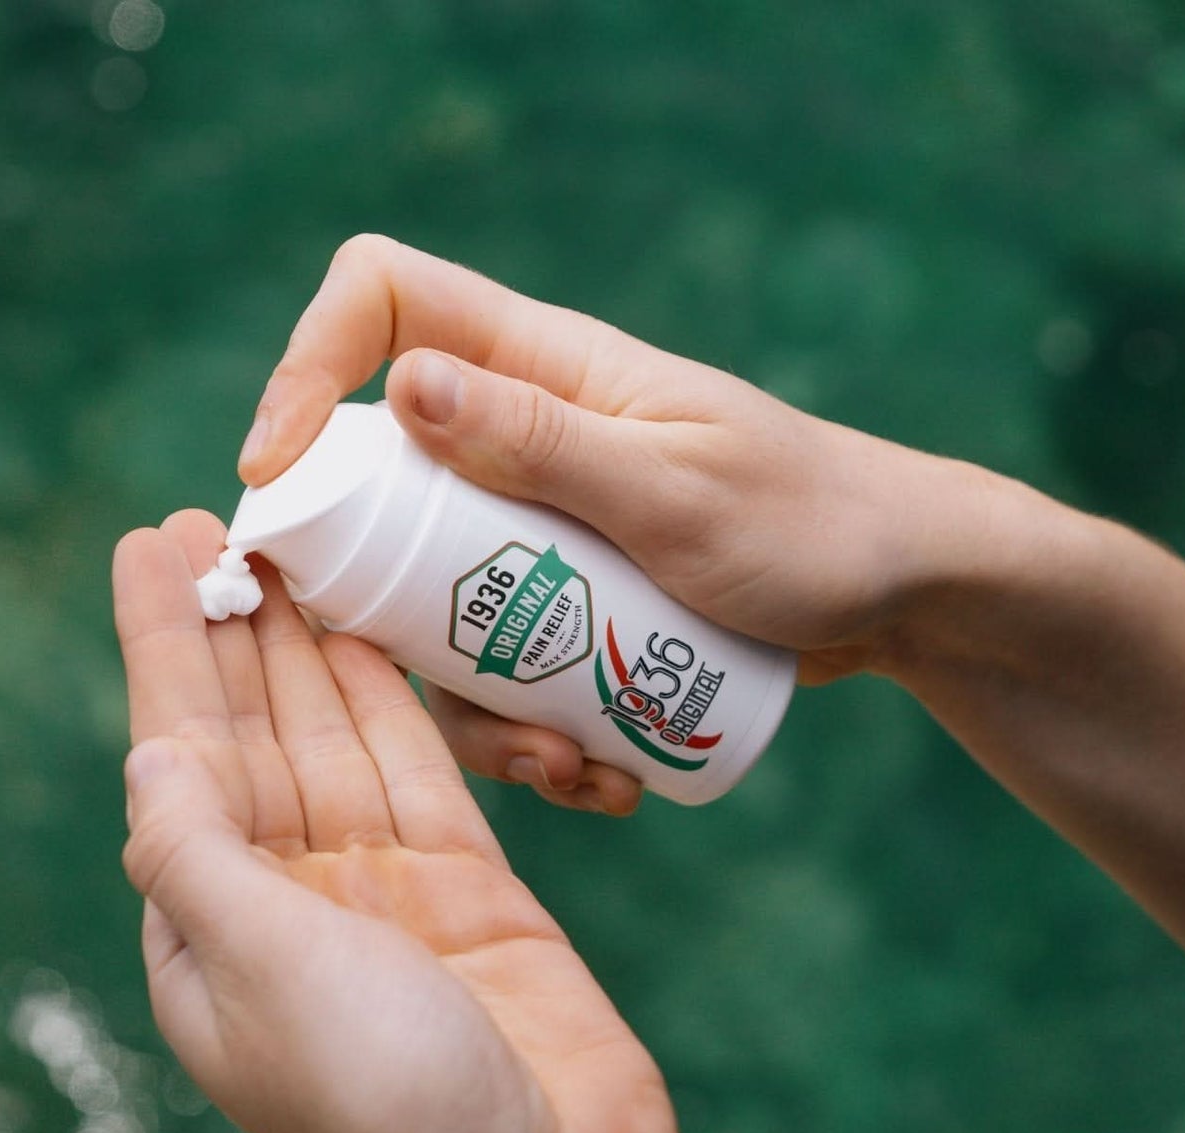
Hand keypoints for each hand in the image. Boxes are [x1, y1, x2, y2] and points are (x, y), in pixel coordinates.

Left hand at [112, 509, 725, 1132]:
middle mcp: (287, 904)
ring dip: (311, 642)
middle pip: (251, 733)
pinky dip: (399, 696)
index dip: (160, 647)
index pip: (175, 758)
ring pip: (337, 736)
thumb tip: (147, 749)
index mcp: (210, 935)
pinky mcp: (471, 885)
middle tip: (218, 511)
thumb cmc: (386, 1102)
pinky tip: (376, 627)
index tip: (147, 548)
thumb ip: (200, 850)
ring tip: (295, 537)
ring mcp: (382, 892)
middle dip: (231, 626)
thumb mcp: (261, 968)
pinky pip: (421, 766)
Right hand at [241, 234, 1023, 812]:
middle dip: (378, 601)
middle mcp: (519, 436)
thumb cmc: (813, 524)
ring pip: (428, 598)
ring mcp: (536, 524)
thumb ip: (545, 442)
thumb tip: (400, 386)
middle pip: (376, 486)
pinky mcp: (562, 598)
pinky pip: (495, 658)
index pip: (383, 301)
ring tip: (566, 768)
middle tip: (431, 686)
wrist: (905, 596)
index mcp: (543, 365)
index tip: (280, 475)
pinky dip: (527, 729)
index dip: (306, 363)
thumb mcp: (675, 493)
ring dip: (472, 703)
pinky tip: (600, 778)